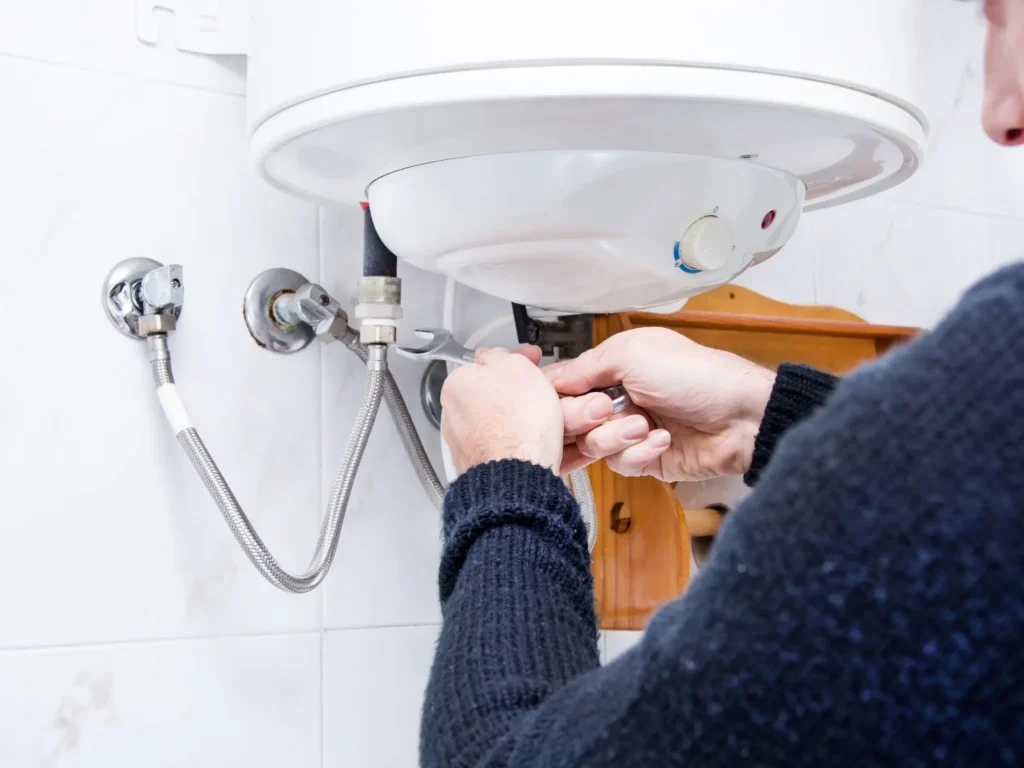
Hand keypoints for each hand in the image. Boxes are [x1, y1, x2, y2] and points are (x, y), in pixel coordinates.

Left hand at [441, 346, 563, 474]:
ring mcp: (468, 445)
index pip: (486, 364)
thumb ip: (502, 356)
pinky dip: (526, 448)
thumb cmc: (515, 424)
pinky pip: (511, 451)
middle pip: (494, 397)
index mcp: (457, 385)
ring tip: (550, 425)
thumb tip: (497, 355)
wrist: (516, 476)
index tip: (532, 363)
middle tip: (544, 396)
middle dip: (519, 396)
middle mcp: (455, 416)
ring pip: (503, 426)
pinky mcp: (484, 468)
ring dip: (524, 423)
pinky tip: (543, 448)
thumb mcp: (515, 367)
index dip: (516, 361)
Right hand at [547, 328, 775, 480]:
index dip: (556, 398)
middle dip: (585, 419)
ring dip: (616, 437)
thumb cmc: (697, 375)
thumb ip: (584, 367)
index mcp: (612, 368)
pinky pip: (620, 464)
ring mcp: (631, 431)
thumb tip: (547, 379)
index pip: (564, 386)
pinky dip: (638, 452)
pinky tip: (662, 440)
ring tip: (644, 426)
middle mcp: (618, 399)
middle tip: (605, 411)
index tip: (555, 403)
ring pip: (592, 445)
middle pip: (572, 420)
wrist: (742, 417)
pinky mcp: (645, 460)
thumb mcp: (632, 353)